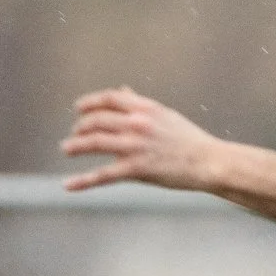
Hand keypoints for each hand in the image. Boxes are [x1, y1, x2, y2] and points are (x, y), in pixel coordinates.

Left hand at [61, 87, 219, 191]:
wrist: (209, 162)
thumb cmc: (189, 139)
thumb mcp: (165, 114)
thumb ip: (140, 104)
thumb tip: (122, 91)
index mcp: (145, 108)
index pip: (108, 98)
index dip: (89, 103)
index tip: (78, 109)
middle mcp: (137, 123)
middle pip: (96, 120)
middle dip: (80, 127)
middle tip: (74, 134)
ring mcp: (135, 146)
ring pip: (94, 143)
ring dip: (75, 146)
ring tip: (66, 149)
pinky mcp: (136, 169)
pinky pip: (103, 175)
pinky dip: (83, 181)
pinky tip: (68, 185)